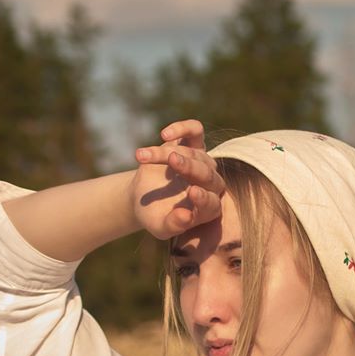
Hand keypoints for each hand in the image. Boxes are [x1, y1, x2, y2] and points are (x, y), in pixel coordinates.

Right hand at [133, 120, 225, 239]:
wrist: (143, 197)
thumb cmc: (154, 216)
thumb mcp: (160, 227)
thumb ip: (174, 225)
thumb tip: (185, 216)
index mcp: (207, 209)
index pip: (212, 203)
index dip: (204, 198)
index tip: (192, 193)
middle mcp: (209, 184)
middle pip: (207, 173)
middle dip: (190, 166)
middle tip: (172, 160)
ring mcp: (202, 162)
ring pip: (192, 153)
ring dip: (166, 153)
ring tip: (142, 156)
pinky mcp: (192, 144)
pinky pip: (196, 131)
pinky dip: (183, 128)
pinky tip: (165, 135)